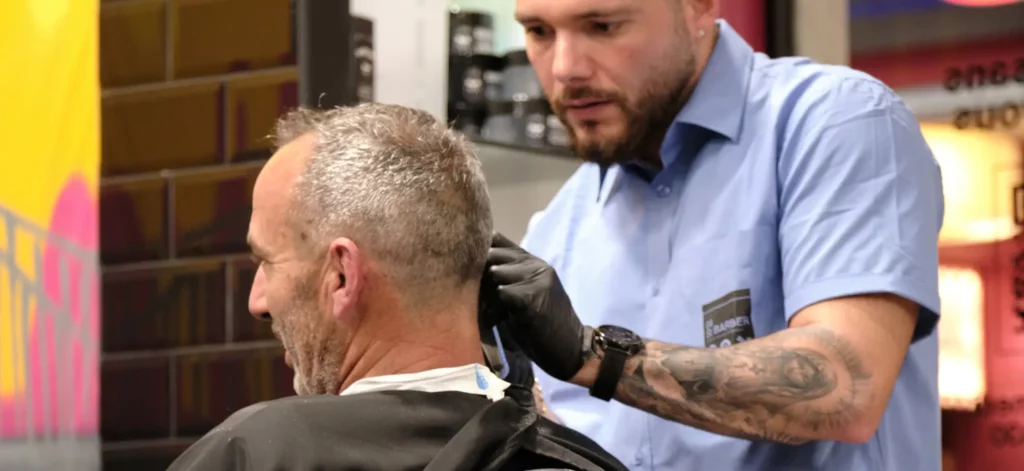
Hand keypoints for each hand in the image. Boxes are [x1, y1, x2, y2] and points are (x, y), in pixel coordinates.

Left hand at [483, 233, 586, 380]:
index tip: (471, 271)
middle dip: (481, 275)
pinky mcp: (534, 296)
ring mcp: (538, 278)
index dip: (482, 254)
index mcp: (533, 261)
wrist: (569, 349)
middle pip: (493, 254)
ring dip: (487, 294)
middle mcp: (537, 264)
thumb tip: (472, 264)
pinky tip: (497, 320)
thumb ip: (505, 278)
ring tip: (491, 312)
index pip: (498, 241)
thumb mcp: (522, 294)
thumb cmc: (540, 325)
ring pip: (496, 272)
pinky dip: (495, 308)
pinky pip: (502, 293)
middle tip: (481, 299)